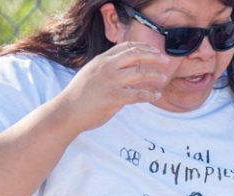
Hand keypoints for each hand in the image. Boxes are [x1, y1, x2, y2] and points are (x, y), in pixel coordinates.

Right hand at [54, 43, 170, 132]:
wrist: (68, 110)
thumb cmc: (80, 94)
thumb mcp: (92, 72)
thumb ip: (107, 68)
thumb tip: (125, 68)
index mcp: (102, 59)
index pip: (126, 46)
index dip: (143, 47)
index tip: (154, 51)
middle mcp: (107, 66)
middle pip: (135, 54)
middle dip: (153, 55)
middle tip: (165, 60)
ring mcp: (111, 81)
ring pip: (139, 72)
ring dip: (154, 74)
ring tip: (163, 78)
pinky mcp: (114, 97)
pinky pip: (138, 94)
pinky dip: (150, 95)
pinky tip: (156, 95)